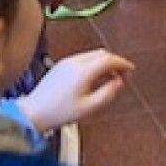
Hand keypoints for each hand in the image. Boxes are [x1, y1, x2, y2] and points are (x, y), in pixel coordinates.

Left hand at [16, 49, 133, 132]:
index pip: (108, 59)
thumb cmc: (61, 112)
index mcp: (83, 71)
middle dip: (115, 61)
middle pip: (101, 53)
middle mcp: (75, 62)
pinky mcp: (61, 65)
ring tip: (110, 77)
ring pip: (92, 55)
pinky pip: (83, 58)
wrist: (34, 112)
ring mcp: (66, 62)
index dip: (123, 63)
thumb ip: (107, 94)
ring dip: (104, 62)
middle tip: (123, 74)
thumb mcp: (89, 108)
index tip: (131, 70)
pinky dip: (94, 63)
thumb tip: (119, 82)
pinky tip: (95, 76)